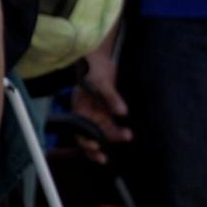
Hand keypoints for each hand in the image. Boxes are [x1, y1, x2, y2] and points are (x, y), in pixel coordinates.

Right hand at [71, 43, 132, 163]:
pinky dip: (118, 130)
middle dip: (103, 142)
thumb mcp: (102, 82)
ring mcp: (98, 114)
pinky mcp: (108, 111)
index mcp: (79, 110)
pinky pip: (112, 125)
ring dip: (114, 136)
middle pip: (93, 134)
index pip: (80, 131)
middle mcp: (87, 115)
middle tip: (121, 140)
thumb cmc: (95, 69)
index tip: (96, 146)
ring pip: (104, 131)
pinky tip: (128, 134)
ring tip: (128, 136)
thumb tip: (122, 113)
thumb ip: (111, 97)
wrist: (101, 60)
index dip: (86, 141)